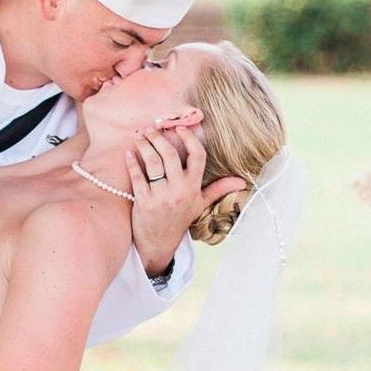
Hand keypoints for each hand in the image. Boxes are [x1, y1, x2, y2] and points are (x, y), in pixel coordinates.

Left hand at [126, 127, 246, 276]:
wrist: (159, 243)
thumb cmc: (180, 219)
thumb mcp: (201, 204)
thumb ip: (218, 189)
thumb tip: (241, 181)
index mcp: (193, 187)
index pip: (198, 156)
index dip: (189, 138)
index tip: (179, 127)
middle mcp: (179, 190)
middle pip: (170, 155)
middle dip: (159, 137)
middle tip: (150, 128)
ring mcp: (161, 196)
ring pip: (153, 163)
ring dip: (145, 145)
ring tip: (139, 135)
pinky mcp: (144, 201)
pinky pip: (137, 177)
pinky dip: (132, 162)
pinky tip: (128, 153)